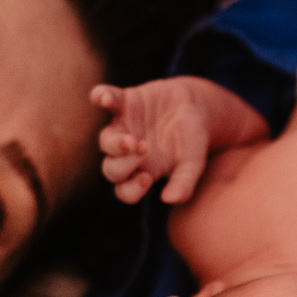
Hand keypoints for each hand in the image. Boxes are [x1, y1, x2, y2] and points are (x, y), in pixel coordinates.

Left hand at [91, 82, 209, 203]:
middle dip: (123, 165)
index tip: (147, 179)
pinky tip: (103, 98)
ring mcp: (123, 127)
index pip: (125, 191)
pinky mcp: (124, 101)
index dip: (131, 190)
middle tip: (144, 152)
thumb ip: (184, 183)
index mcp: (144, 171)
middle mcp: (128, 153)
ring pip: (105, 140)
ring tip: (132, 140)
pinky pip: (103, 99)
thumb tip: (169, 200)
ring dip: (115, 143)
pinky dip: (101, 96)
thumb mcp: (193, 163)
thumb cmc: (192, 141)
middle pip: (111, 169)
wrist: (196, 106)